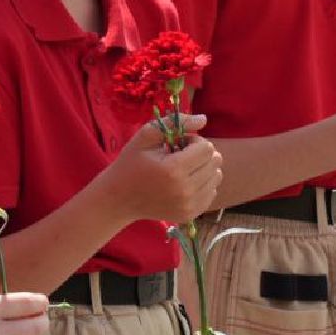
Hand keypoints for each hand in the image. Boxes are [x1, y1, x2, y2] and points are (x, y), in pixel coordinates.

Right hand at [102, 114, 223, 224]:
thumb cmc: (131, 162)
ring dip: (203, 168)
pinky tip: (185, 182)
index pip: (206, 148)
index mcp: (173, 169)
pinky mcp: (190, 215)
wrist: (119, 198)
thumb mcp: (145, 136)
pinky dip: (202, 184)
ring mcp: (188, 205)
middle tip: (181, 156)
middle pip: (214, 162)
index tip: (179, 144)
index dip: (194, 141)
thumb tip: (204, 119)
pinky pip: (212, 192)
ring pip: (216, 177)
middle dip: (200, 154)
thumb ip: (175, 123)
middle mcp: (185, 190)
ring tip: (184, 169)